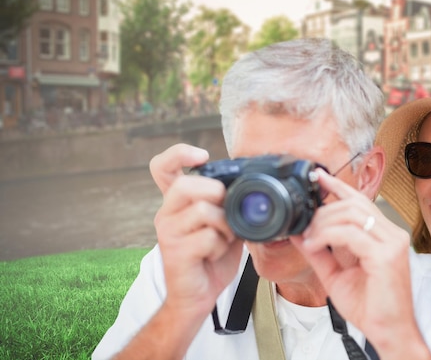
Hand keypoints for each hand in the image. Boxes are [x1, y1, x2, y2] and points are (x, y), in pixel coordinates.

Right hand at [150, 144, 242, 316]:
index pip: (162, 166)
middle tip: (226, 212)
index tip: (202, 156)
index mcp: (177, 203)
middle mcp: (166, 213)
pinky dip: (220, 246)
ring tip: (223, 238)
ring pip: (202, 210)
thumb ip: (228, 203)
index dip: (179, 153)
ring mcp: (168, 233)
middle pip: (186, 185)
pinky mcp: (175, 253)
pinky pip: (207, 237)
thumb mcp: (223, 223)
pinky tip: (215, 254)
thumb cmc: (211, 257)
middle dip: (216, 194)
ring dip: (224, 225)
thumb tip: (249, 186)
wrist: (199, 295)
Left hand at [292, 169, 430, 357]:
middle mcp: (391, 234)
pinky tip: (315, 245)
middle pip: (353, 204)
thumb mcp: (335, 273)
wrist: (388, 332)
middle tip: (304, 225)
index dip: (338, 186)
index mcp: (383, 235)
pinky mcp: (386, 255)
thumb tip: (298, 232)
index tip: (318, 177)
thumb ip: (319, 251)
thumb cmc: (369, 305)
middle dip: (323, 210)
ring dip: (322, 223)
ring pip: (350, 214)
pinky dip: (327, 236)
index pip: (360, 201)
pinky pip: (350, 234)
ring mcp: (391, 242)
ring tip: (309, 239)